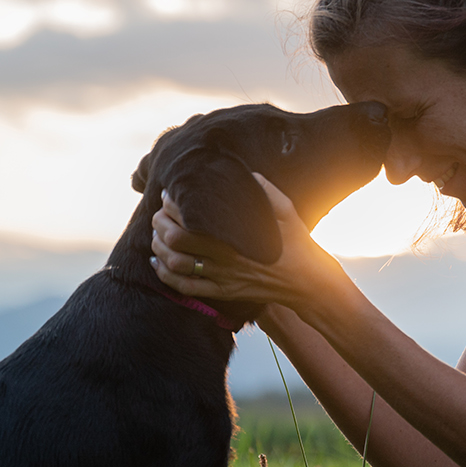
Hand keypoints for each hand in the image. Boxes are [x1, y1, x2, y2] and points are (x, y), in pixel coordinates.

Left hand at [149, 174, 346, 311]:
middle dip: (160, 225)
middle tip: (158, 214)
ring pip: (176, 265)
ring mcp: (223, 278)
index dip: (173, 206)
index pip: (190, 219)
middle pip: (175, 241)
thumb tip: (244, 173)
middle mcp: (226, 259)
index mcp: (236, 237)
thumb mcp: (287, 212)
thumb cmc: (298, 244)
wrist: (309, 283)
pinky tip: (158, 264)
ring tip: (156, 235)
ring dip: (159, 249)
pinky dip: (166, 276)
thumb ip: (264, 191)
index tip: (169, 196)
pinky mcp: (224, 293)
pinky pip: (187, 289)